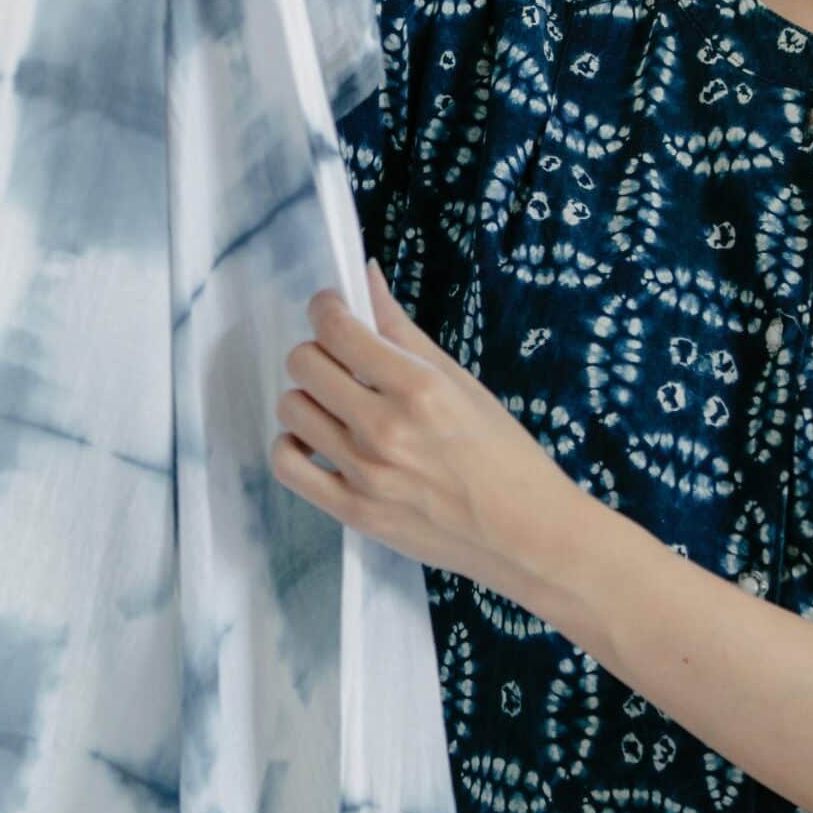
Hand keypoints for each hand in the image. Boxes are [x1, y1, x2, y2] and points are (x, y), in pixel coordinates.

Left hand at [272, 262, 589, 605]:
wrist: (525, 534)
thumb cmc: (504, 455)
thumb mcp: (461, 382)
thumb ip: (403, 331)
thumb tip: (366, 278)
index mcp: (418, 387)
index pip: (336, 328)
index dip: (325, 307)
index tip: (333, 307)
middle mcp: (385, 428)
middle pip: (303, 363)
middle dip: (317, 350)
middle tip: (340, 360)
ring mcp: (365, 473)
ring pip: (292, 408)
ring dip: (308, 396)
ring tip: (336, 403)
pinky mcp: (353, 512)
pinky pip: (287, 465)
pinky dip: (293, 445)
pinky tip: (318, 440)